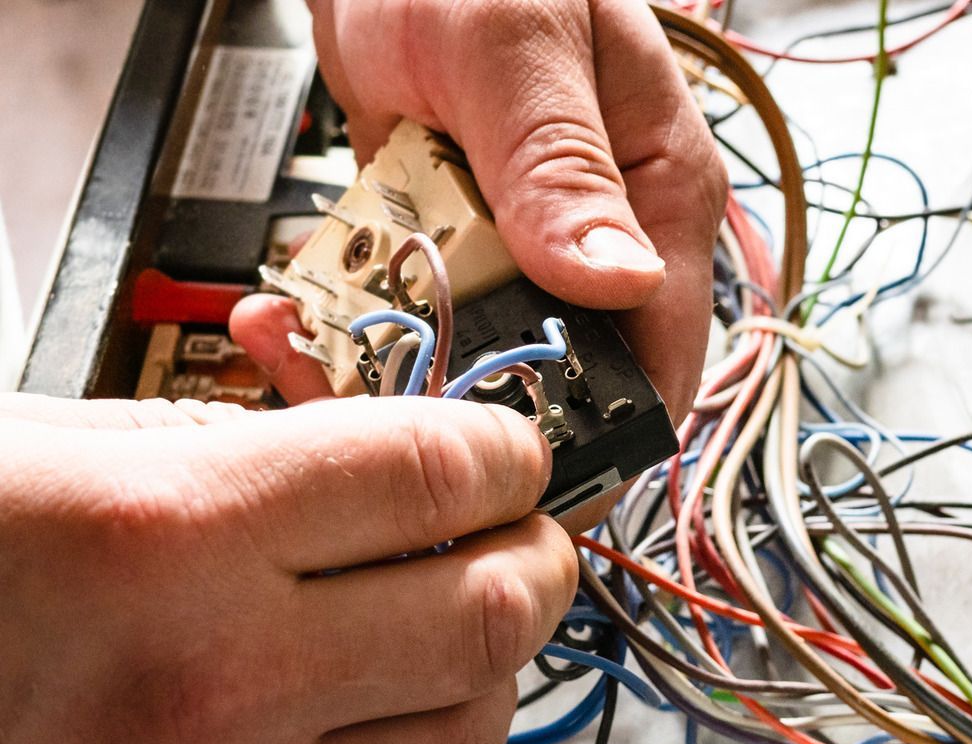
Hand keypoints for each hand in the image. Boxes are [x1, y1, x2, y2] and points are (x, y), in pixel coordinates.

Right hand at [0, 392, 575, 743]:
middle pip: (484, 613)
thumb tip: (360, 450)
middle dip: (532, 561)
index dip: (506, 449)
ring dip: (492, 689)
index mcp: (171, 534)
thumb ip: (221, 446)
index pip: (436, 474)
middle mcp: (212, 682)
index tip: (513, 453)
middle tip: (523, 542)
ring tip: (465, 650)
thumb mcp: (41, 452)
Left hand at [234, 0, 727, 423]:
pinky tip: (307, 322)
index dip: (598, 434)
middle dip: (479, 412)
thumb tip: (622, 281)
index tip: (510, 467)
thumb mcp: (515, 48)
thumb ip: (562, 164)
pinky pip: (422, 325)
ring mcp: (528, 251)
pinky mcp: (460, 250)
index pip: (662, 362)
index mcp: (662, 199)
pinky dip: (364, 335)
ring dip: (403, 380)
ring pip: (485, 368)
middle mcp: (604, 242)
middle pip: (567, 384)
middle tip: (386, 412)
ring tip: (319, 356)